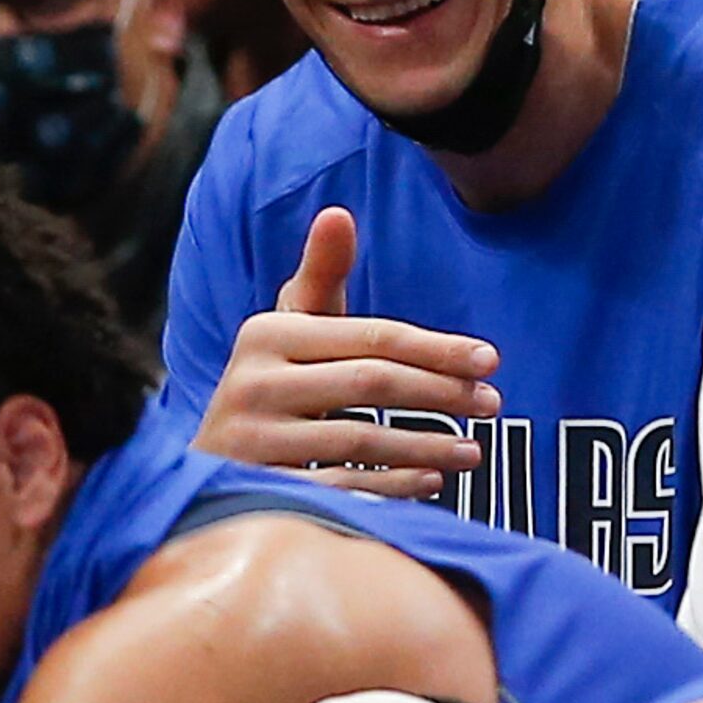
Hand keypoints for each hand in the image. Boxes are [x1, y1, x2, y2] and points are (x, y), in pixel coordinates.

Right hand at [194, 209, 501, 497]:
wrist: (209, 458)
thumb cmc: (269, 382)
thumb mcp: (289, 327)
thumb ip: (321, 274)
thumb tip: (338, 214)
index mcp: (267, 335)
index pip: (370, 337)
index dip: (436, 348)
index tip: (490, 360)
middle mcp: (254, 383)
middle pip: (370, 384)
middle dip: (441, 393)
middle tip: (493, 404)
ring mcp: (256, 441)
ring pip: (360, 439)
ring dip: (426, 446)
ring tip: (473, 450)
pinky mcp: (262, 488)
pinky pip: (342, 487)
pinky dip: (392, 486)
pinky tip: (431, 481)